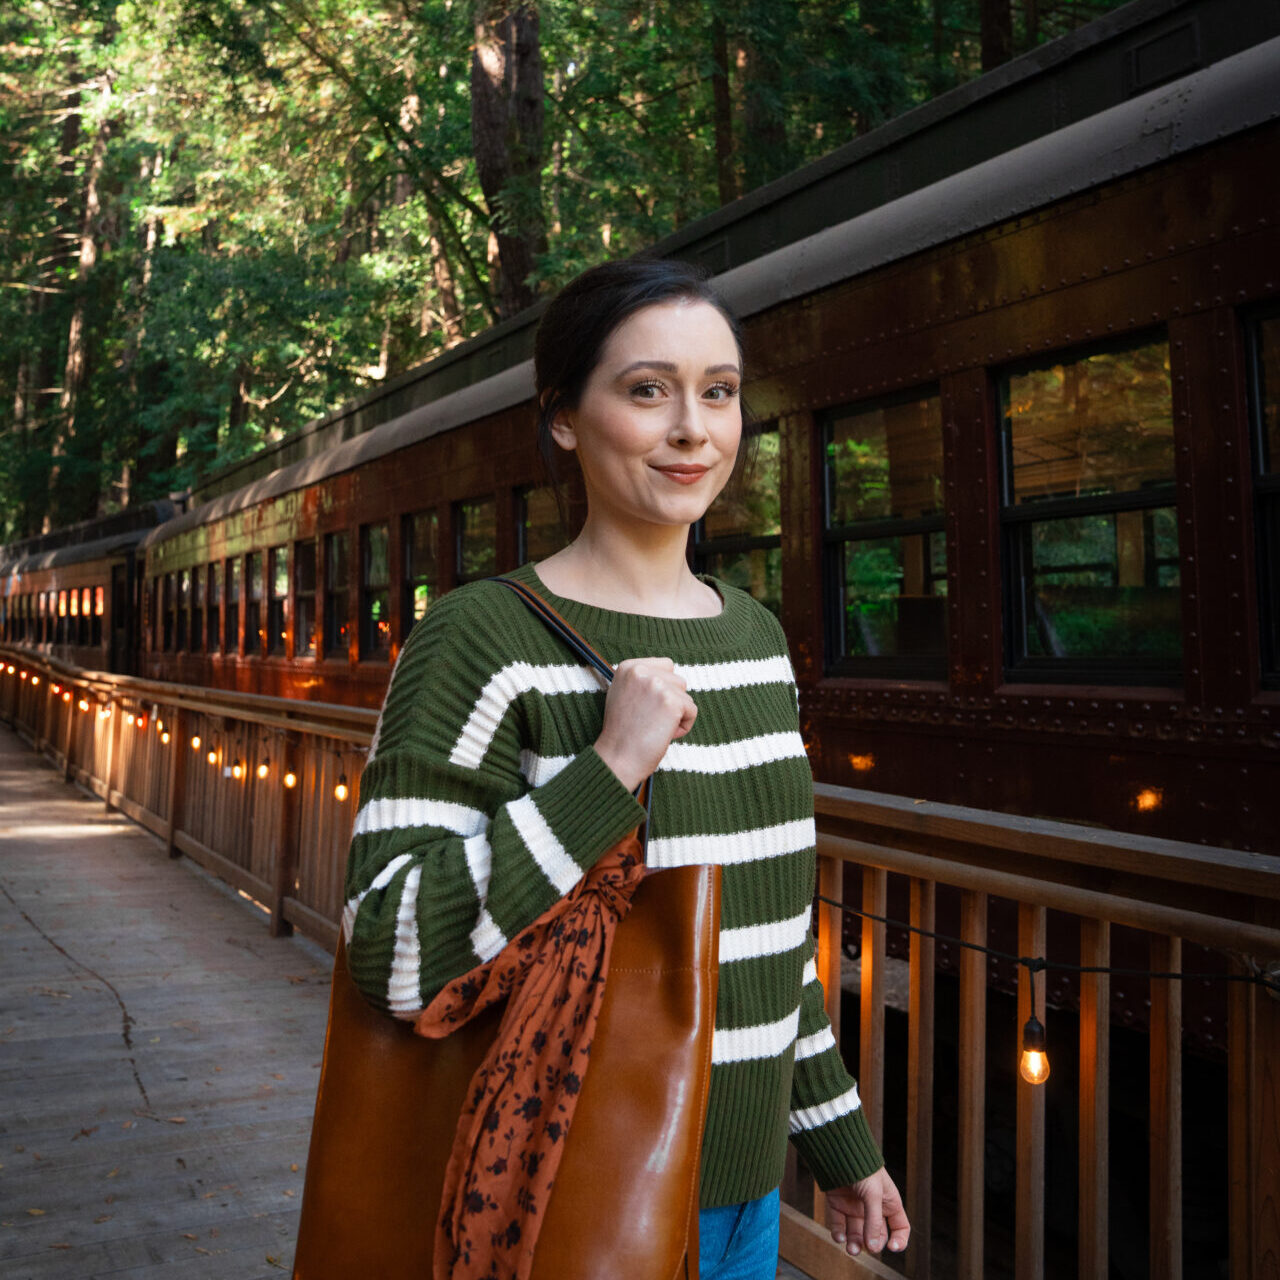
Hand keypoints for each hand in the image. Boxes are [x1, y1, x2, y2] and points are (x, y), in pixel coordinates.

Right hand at [594, 657, 696, 790]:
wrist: (617, 759)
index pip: (666, 665)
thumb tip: (669, 676)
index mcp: (628, 667)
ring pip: (686, 696)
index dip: (663, 689)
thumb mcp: (623, 694)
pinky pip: (692, 711)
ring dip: (677, 714)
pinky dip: (683, 726)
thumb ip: (642, 681)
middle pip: (678, 681)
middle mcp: (641, 671)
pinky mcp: (671, 702)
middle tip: (649, 721)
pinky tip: (663, 734)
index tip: (647, 707)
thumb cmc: (622, 733)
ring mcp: (657, 685)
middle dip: (671, 702)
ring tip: (655, 727)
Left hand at [824, 1167, 909, 1257]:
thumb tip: (873, 1248)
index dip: (899, 1239)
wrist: (836, 1152)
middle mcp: (873, 1207)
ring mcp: (855, 1207)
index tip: (892, 1247)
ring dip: (854, 1244)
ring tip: (851, 1249)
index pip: (900, 1227)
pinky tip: (839, 1237)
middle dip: (872, 1244)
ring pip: (857, 1233)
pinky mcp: (838, 1205)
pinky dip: (839, 1234)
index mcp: (888, 1202)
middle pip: (877, 1235)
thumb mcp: (873, 1194)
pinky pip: (839, 1225)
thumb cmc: (861, 1168)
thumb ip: (874, 1222)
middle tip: (866, 1247)